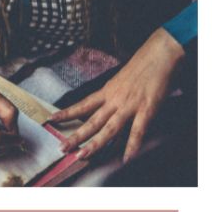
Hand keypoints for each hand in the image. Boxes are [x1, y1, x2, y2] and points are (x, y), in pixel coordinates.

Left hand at [51, 28, 185, 161]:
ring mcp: (129, 106)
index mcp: (107, 91)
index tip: (51, 120)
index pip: (83, 105)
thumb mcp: (121, 79)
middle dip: (76, 136)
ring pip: (109, 128)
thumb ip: (113, 95)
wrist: (160, 53)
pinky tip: (126, 158)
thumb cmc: (143, 64)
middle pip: (91, 121)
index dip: (67, 113)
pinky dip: (132, 146)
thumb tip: (107, 109)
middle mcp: (114, 100)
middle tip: (62, 148)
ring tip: (82, 155)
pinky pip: (137, 131)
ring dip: (95, 144)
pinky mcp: (146, 109)